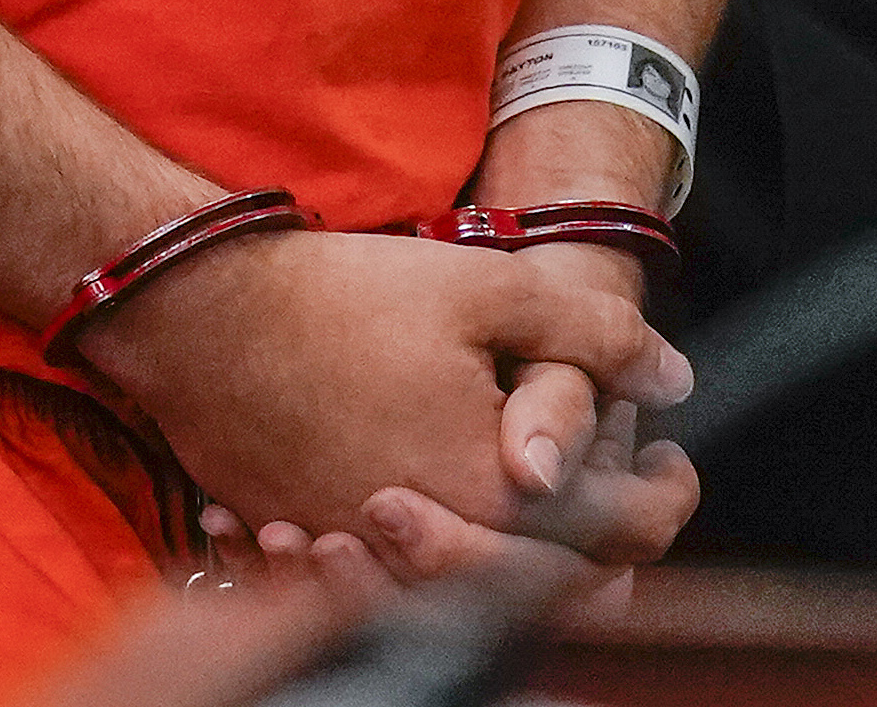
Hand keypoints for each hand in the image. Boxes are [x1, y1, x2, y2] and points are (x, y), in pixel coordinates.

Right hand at [78, 225, 683, 574]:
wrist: (201, 312)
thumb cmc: (345, 296)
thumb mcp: (488, 288)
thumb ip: (594, 333)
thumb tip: (675, 377)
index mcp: (493, 497)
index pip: (617, 536)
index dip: (664, 499)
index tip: (669, 463)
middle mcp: (435, 551)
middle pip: (554, 587)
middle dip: (603, 535)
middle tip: (621, 479)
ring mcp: (367, 560)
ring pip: (472, 589)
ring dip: (521, 548)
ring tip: (540, 483)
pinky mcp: (314, 547)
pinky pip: (391, 578)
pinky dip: (432, 549)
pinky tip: (443, 496)